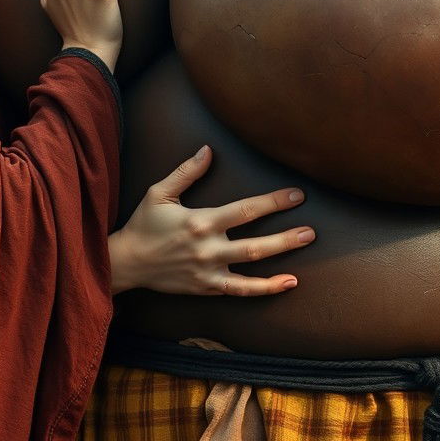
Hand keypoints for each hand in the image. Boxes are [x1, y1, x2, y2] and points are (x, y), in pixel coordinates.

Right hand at [108, 146, 314, 295]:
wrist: (127, 263)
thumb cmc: (144, 224)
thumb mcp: (159, 193)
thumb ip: (186, 172)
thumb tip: (208, 150)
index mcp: (200, 222)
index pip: (244, 210)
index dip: (273, 202)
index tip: (296, 195)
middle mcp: (207, 248)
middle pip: (255, 243)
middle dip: (286, 236)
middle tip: (312, 230)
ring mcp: (209, 271)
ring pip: (252, 267)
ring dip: (282, 259)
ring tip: (305, 247)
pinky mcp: (207, 288)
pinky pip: (241, 291)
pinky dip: (266, 288)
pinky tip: (288, 283)